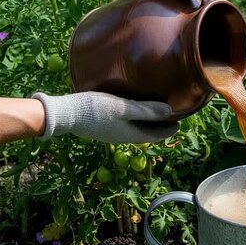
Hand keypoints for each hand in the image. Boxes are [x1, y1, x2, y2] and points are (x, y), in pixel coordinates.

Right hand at [32, 92, 178, 143]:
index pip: (156, 135)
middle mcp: (123, 136)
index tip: (181, 120)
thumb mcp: (123, 108)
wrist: (64, 114)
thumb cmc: (95, 110)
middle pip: (148, 132)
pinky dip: (137, 118)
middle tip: (173, 114)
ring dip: (149, 121)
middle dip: (162, 125)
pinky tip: (134, 108)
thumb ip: (146, 110)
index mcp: (131, 135)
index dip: (169, 129)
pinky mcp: (104, 125)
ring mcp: (113, 132)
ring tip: (158, 110)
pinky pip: (127, 124)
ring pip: (137, 128)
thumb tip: (170, 111)